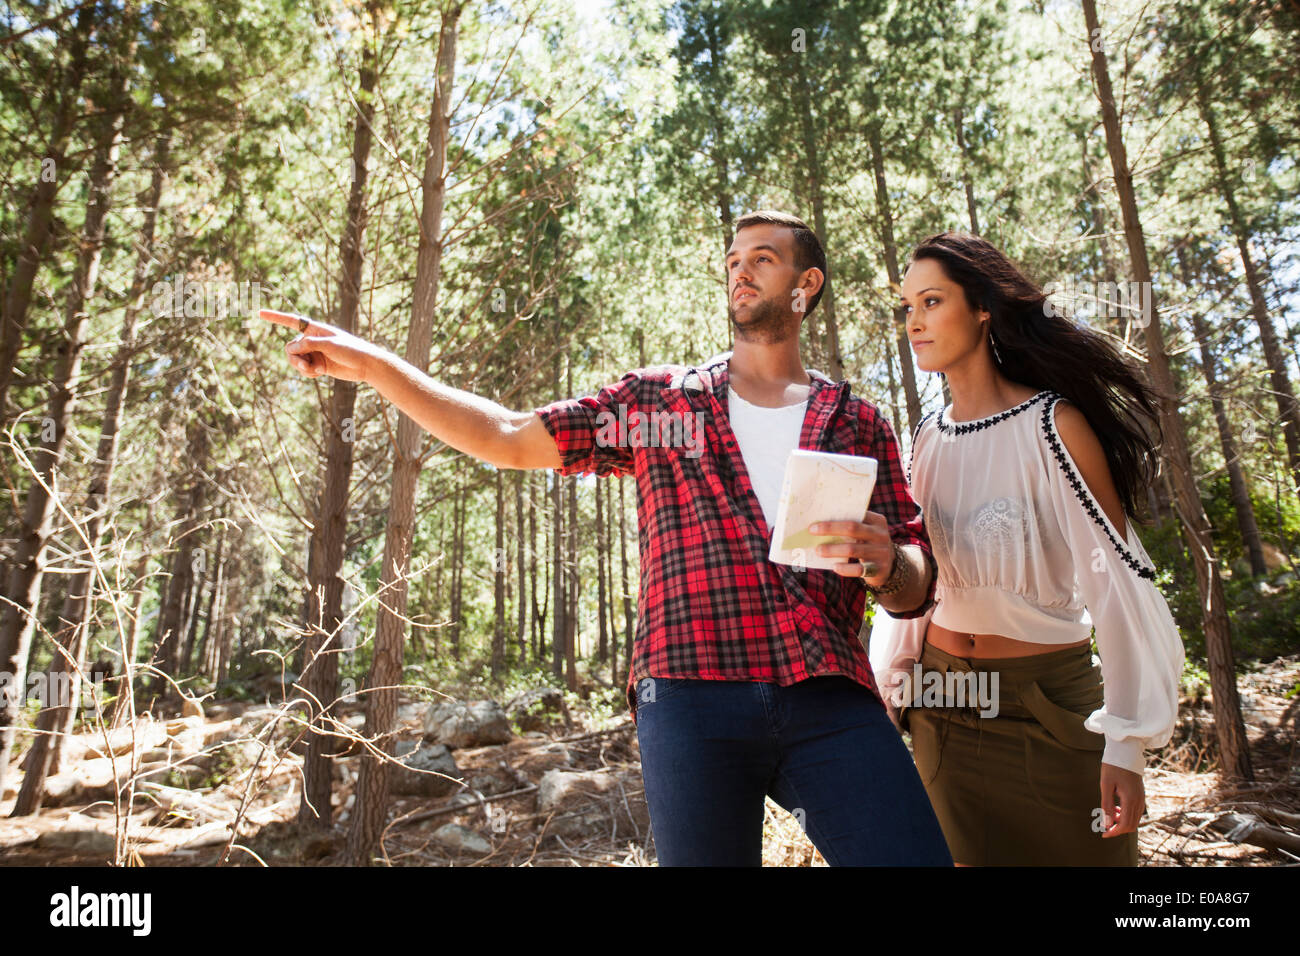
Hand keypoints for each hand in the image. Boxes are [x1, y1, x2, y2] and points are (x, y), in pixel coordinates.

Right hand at [258, 308, 385, 383]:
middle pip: (290, 348)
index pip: (291, 321)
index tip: (259, 313)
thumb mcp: (330, 345)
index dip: (275, 317)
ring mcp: (314, 353)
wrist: (365, 365)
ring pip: (294, 360)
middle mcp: (312, 339)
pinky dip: (308, 373)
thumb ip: (310, 344)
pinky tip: (320, 373)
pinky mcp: (317, 365)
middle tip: (306, 366)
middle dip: (295, 358)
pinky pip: (303, 369)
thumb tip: (292, 349)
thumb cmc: (351, 350)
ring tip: (316, 371)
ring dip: (301, 367)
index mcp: (315, 329)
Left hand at [811, 513, 894, 586]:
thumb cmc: (869, 544)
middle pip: (852, 528)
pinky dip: (845, 568)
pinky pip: (859, 569)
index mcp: (877, 521)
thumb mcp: (866, 532)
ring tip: (818, 550)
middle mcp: (881, 535)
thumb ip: (851, 527)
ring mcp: (881, 552)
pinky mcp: (879, 569)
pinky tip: (834, 566)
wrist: (890, 566)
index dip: (834, 517)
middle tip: (812, 531)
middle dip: (830, 529)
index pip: (855, 514)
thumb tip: (819, 525)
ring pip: (853, 549)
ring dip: (832, 550)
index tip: (815, 520)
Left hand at [1099, 762, 1144, 836]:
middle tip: (1104, 825)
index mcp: (1131, 800)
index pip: (1125, 825)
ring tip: (1109, 813)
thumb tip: (1106, 823)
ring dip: (1122, 822)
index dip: (1114, 832)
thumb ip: (1107, 805)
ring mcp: (1141, 798)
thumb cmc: (1113, 767)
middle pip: (1131, 825)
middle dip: (1118, 829)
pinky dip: (1126, 815)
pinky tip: (1116, 808)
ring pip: (1134, 819)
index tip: (1103, 834)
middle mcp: (1139, 801)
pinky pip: (1135, 812)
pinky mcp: (1141, 795)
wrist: (1126, 752)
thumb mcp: (1106, 785)